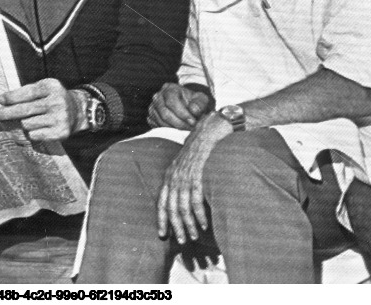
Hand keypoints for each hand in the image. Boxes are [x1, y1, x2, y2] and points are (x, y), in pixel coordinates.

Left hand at [0, 78, 84, 141]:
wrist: (78, 111)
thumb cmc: (53, 98)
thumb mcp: (44, 88)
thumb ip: (26, 92)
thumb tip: (3, 102)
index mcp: (52, 87)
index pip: (28, 93)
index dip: (12, 97)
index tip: (0, 100)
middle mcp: (57, 102)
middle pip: (25, 110)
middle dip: (6, 113)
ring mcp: (59, 118)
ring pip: (27, 124)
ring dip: (22, 123)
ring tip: (27, 120)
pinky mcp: (60, 132)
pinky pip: (35, 135)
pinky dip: (31, 132)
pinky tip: (37, 127)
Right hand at [148, 84, 210, 129]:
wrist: (187, 107)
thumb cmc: (193, 103)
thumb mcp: (201, 99)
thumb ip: (200, 103)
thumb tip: (193, 110)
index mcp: (169, 88)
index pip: (171, 101)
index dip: (182, 113)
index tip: (193, 122)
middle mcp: (158, 97)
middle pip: (165, 114)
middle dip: (180, 124)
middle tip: (191, 129)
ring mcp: (152, 108)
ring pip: (161, 122)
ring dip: (175, 129)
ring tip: (187, 130)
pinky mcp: (151, 118)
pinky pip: (158, 128)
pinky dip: (169, 132)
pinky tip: (179, 131)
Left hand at [156, 112, 232, 244]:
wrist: (210, 129)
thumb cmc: (200, 148)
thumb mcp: (186, 164)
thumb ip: (182, 178)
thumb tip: (184, 197)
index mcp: (169, 175)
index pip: (161, 201)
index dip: (161, 219)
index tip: (162, 235)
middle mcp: (174, 176)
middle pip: (171, 208)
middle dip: (176, 226)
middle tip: (181, 241)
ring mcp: (185, 175)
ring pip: (182, 206)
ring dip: (188, 224)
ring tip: (194, 236)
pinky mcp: (198, 174)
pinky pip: (196, 198)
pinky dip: (199, 214)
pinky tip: (204, 224)